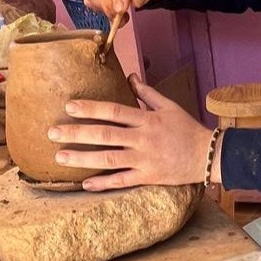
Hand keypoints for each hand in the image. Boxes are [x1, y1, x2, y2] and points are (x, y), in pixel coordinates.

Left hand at [47, 77, 212, 190]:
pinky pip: (123, 181)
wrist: (208, 155)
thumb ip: (147, 93)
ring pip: (109, 159)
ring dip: (83, 158)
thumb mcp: (169, 106)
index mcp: (147, 119)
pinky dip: (104, 183)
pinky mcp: (149, 177)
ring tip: (60, 157)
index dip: (91, 109)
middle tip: (52, 132)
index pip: (114, 111)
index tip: (69, 107)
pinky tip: (84, 184)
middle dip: (76, 133)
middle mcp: (143, 139)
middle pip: (105, 135)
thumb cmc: (187, 129)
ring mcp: (145, 160)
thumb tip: (129, 77)